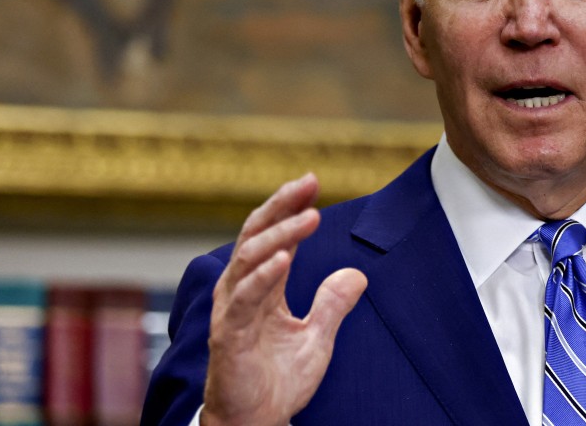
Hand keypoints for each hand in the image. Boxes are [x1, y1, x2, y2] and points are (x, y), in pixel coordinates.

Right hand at [200, 173, 367, 425]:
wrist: (257, 423)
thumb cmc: (278, 381)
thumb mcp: (317, 338)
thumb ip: (332, 304)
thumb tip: (358, 274)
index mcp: (261, 287)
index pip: (273, 235)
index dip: (290, 208)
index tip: (313, 183)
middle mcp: (241, 291)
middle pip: (256, 235)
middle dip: (281, 206)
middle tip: (307, 183)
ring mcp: (232, 311)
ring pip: (249, 259)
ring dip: (280, 235)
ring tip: (309, 217)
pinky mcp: (228, 335)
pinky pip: (243, 299)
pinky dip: (263, 276)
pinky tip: (284, 258)